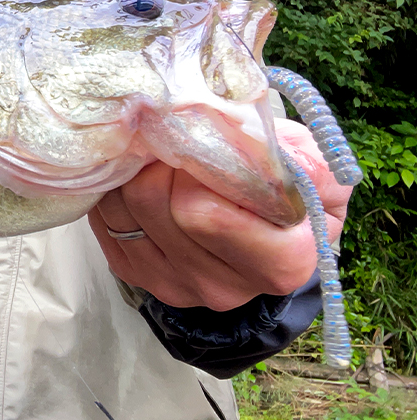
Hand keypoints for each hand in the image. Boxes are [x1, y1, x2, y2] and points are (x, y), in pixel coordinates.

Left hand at [87, 119, 351, 310]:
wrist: (269, 233)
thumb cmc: (293, 193)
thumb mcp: (315, 171)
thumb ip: (299, 160)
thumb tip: (253, 145)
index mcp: (279, 263)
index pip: (202, 211)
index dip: (192, 162)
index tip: (199, 134)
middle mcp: (223, 287)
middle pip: (152, 201)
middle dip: (157, 156)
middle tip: (172, 132)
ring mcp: (175, 286)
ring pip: (121, 207)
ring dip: (133, 168)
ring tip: (158, 151)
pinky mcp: (137, 277)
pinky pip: (104, 220)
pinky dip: (116, 188)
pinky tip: (140, 175)